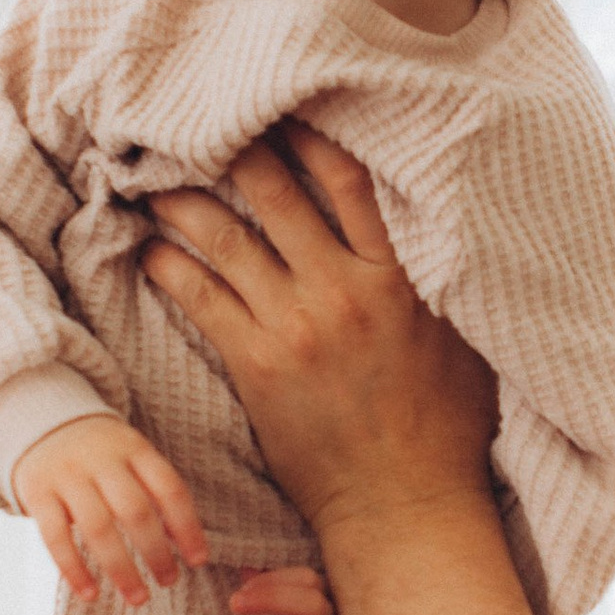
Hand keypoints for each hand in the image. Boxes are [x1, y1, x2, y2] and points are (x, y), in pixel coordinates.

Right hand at [12, 413, 207, 604]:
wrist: (39, 424)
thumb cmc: (101, 455)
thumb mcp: (132, 458)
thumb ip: (156, 493)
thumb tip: (184, 544)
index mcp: (134, 449)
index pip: (169, 489)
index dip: (187, 526)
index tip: (198, 560)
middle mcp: (101, 460)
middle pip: (135, 510)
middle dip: (156, 552)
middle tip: (169, 582)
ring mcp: (67, 476)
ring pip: (98, 528)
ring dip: (121, 569)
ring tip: (138, 598)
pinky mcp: (37, 494)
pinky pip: (55, 537)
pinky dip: (74, 570)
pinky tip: (90, 595)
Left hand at [141, 125, 497, 545]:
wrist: (404, 503)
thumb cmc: (444, 427)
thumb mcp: (463, 339)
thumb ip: (439, 280)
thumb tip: (436, 231)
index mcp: (398, 276)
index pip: (347, 180)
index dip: (308, 137)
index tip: (280, 111)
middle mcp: (343, 290)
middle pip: (276, 195)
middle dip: (234, 152)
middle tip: (199, 125)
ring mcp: (296, 326)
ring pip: (228, 241)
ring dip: (187, 204)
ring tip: (156, 180)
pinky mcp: (257, 366)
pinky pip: (202, 299)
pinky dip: (172, 268)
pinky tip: (151, 250)